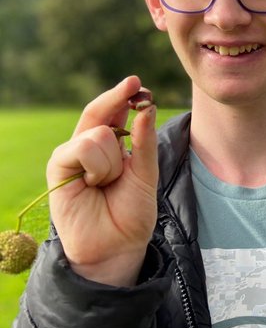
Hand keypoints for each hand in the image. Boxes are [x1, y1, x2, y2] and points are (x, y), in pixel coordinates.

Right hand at [47, 75, 159, 286]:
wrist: (116, 245)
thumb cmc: (131, 209)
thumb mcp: (145, 170)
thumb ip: (144, 140)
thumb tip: (147, 106)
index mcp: (110, 143)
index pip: (114, 110)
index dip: (124, 94)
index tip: (137, 82)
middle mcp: (88, 145)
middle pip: (100, 110)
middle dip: (118, 100)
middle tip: (133, 94)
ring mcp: (71, 154)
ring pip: (98, 132)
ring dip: (112, 159)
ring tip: (107, 183)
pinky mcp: (57, 167)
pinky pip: (84, 146)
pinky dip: (98, 165)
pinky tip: (94, 184)